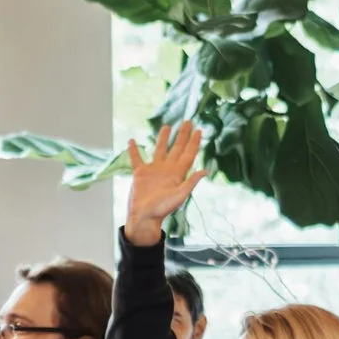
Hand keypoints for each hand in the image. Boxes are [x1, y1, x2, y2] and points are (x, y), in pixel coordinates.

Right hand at [122, 123, 205, 246]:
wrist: (144, 216)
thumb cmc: (162, 209)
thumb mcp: (180, 196)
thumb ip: (191, 182)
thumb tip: (206, 171)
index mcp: (178, 173)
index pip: (188, 154)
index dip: (194, 142)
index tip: (199, 130)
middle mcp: (167, 169)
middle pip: (177, 148)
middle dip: (183, 135)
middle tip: (188, 121)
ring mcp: (153, 170)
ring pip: (159, 149)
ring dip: (163, 138)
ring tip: (167, 126)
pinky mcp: (140, 173)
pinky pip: (137, 158)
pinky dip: (134, 150)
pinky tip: (132, 141)